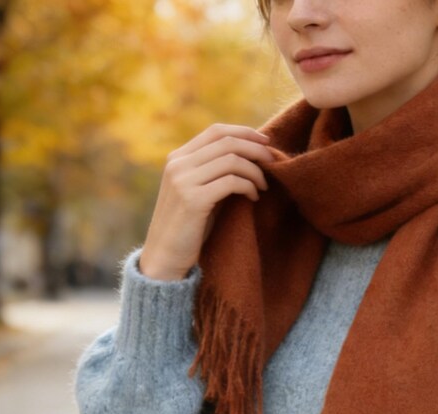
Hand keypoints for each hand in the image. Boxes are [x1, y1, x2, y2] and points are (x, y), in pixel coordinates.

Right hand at [139, 123, 274, 280]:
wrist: (165, 257)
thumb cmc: (188, 228)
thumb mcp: (199, 193)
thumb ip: (214, 173)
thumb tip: (250, 157)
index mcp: (178, 158)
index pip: (216, 131)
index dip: (245, 133)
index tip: (266, 142)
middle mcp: (178, 164)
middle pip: (226, 142)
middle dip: (256, 149)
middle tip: (273, 162)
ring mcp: (183, 181)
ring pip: (231, 160)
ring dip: (255, 171)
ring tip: (264, 185)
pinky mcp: (193, 200)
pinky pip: (231, 182)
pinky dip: (248, 187)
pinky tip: (254, 197)